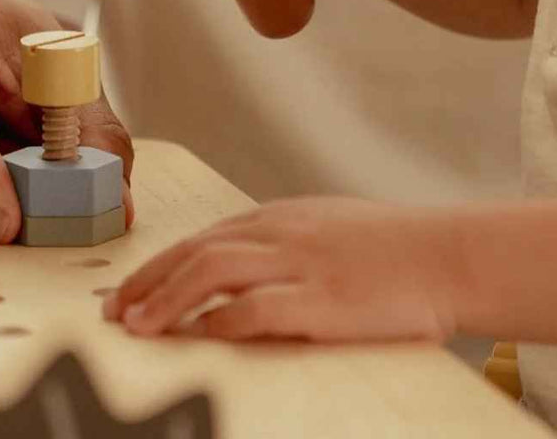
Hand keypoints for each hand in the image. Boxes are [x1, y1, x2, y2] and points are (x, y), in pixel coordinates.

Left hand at [103, 197, 460, 342]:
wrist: (445, 253)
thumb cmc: (392, 245)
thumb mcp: (328, 226)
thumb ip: (284, 240)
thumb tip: (243, 263)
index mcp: (282, 217)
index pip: (204, 238)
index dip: (159, 266)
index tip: (128, 292)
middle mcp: (282, 234)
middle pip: (196, 251)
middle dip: (147, 282)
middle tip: (112, 312)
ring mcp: (301, 264)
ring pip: (213, 272)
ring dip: (168, 300)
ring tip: (137, 328)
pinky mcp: (322, 300)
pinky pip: (257, 309)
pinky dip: (220, 323)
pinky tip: (200, 338)